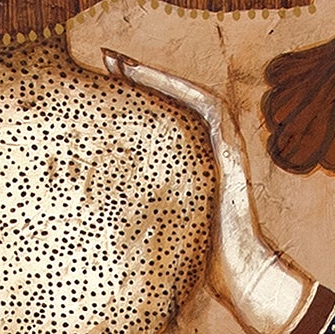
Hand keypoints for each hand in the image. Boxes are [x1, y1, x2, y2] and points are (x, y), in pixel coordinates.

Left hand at [101, 54, 312, 333]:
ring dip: (158, 76)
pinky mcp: (231, 153)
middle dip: (141, 75)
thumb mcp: (162, 222)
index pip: (163, 114)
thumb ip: (140, 205)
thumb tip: (92, 211)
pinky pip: (209, 111)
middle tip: (105, 58)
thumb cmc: (201, 259)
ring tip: (124, 63)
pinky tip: (159, 81)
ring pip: (191, 96)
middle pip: (174, 98)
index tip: (102, 77)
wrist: (242, 276)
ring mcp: (224, 147)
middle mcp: (210, 147)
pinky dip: (184, 92)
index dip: (135, 92)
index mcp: (193, 158)